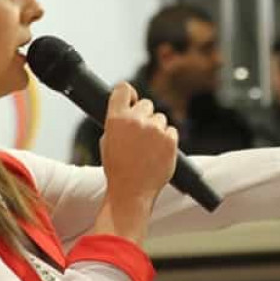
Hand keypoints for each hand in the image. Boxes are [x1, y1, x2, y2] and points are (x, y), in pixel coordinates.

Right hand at [92, 82, 177, 243]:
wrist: (131, 192)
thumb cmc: (118, 169)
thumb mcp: (107, 140)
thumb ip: (118, 121)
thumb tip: (129, 109)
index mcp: (116, 118)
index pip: (123, 89)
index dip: (129, 94)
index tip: (132, 99)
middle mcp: (136, 120)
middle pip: (146, 104)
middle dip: (144, 116)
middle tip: (140, 135)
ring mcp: (154, 129)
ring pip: (161, 118)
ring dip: (157, 130)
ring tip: (148, 149)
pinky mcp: (170, 139)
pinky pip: (172, 131)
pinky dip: (168, 140)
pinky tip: (158, 153)